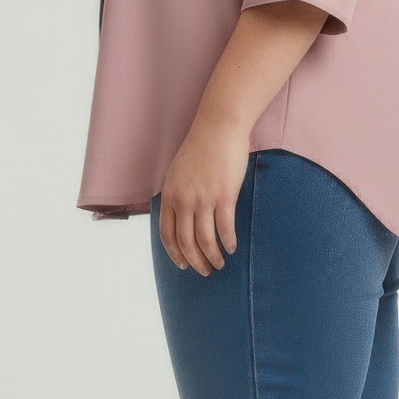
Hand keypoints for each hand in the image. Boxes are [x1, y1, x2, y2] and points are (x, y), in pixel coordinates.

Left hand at [158, 113, 247, 273]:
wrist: (218, 127)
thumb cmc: (201, 147)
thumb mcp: (178, 172)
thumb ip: (178, 194)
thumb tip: (182, 215)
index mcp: (169, 195)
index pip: (166, 234)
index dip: (174, 253)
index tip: (183, 265)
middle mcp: (183, 200)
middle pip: (186, 242)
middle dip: (195, 261)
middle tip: (204, 271)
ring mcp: (203, 199)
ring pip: (205, 240)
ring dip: (212, 256)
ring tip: (219, 264)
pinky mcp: (224, 196)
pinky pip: (224, 228)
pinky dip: (228, 242)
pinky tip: (232, 247)